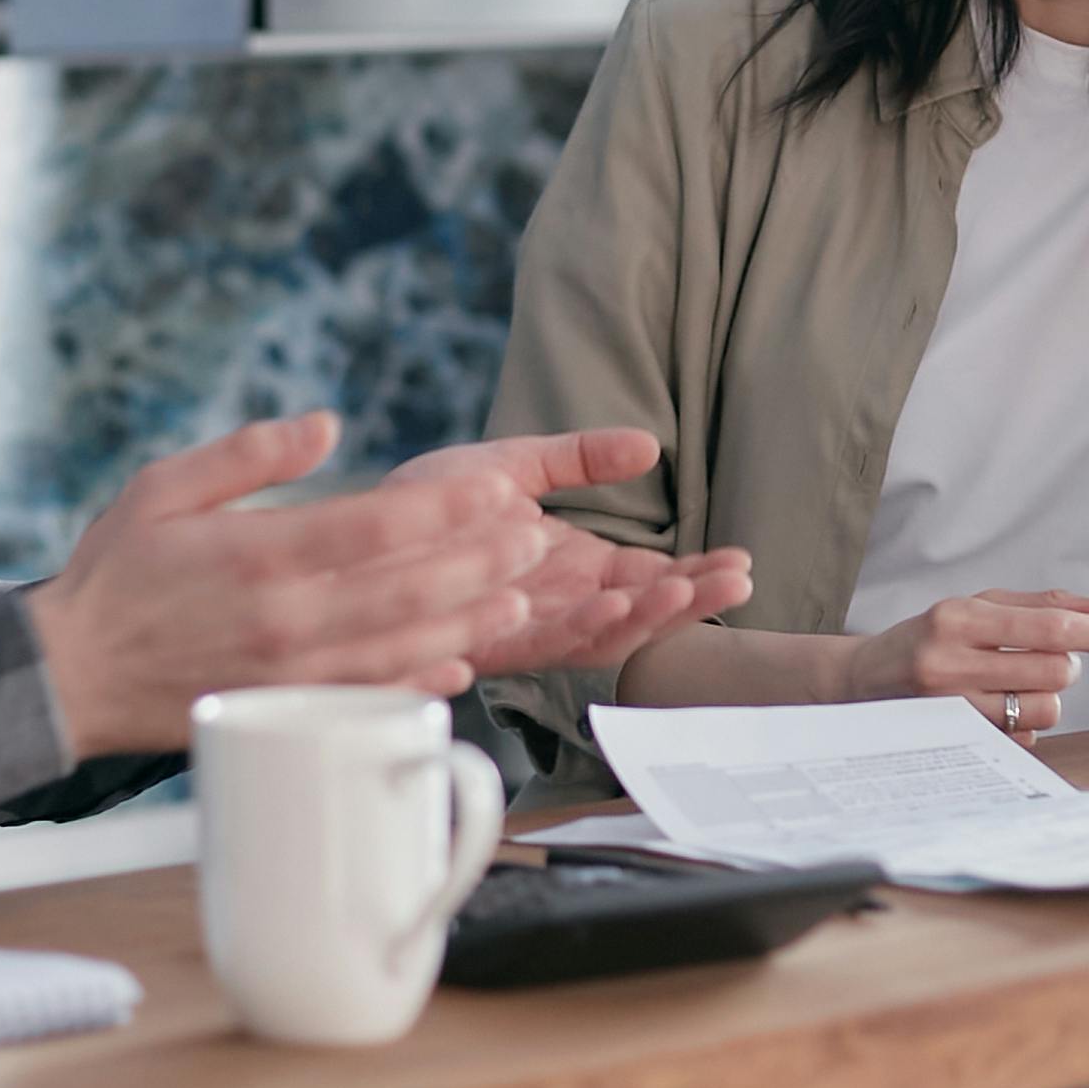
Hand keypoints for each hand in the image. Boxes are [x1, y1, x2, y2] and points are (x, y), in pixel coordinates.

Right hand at [27, 412, 547, 757]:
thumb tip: (325, 426)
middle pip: (406, 587)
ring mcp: (288, 672)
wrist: (68, 674)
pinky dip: (419, 682)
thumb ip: (247, 455)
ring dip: (468, 621)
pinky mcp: (283, 710)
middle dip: (480, 561)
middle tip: (534, 538)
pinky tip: (461, 664)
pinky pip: (366, 697)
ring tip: (521, 597)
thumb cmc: (116, 574)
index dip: (447, 507)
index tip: (498, 489)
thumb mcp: (163, 487)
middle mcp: (283, 617)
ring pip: (400, 646)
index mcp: (259, 554)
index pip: (375, 526)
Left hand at [386, 428, 754, 675]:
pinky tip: (605, 604)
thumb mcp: (516, 467)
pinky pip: (533, 642)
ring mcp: (517, 628)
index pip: (648, 579)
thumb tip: (651, 446)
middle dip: (685, 602)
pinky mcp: (477, 639)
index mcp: (569, 569)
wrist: (349, 526)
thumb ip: (581, 458)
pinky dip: (573, 626)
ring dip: (640, 616)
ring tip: (678, 591)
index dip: (694, 575)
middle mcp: (550, 607)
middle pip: (635, 615)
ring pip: (593, 635)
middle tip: (733, 583)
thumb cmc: (428, 502)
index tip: (739, 560)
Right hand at [838, 588, 1088, 744]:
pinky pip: (1024, 736)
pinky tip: (997, 707)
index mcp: (957, 616)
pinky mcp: (956, 737)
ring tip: (1020, 684)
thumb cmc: (929, 638)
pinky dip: (1025, 722)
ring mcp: (951, 705)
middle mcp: (950, 660)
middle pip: (1054, 670)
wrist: (862, 680)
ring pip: (1045, 708)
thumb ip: (1043, 605)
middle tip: (1044, 660)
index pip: (1046, 626)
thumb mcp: (977, 607)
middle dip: (1066, 665)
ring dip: (1048, 696)